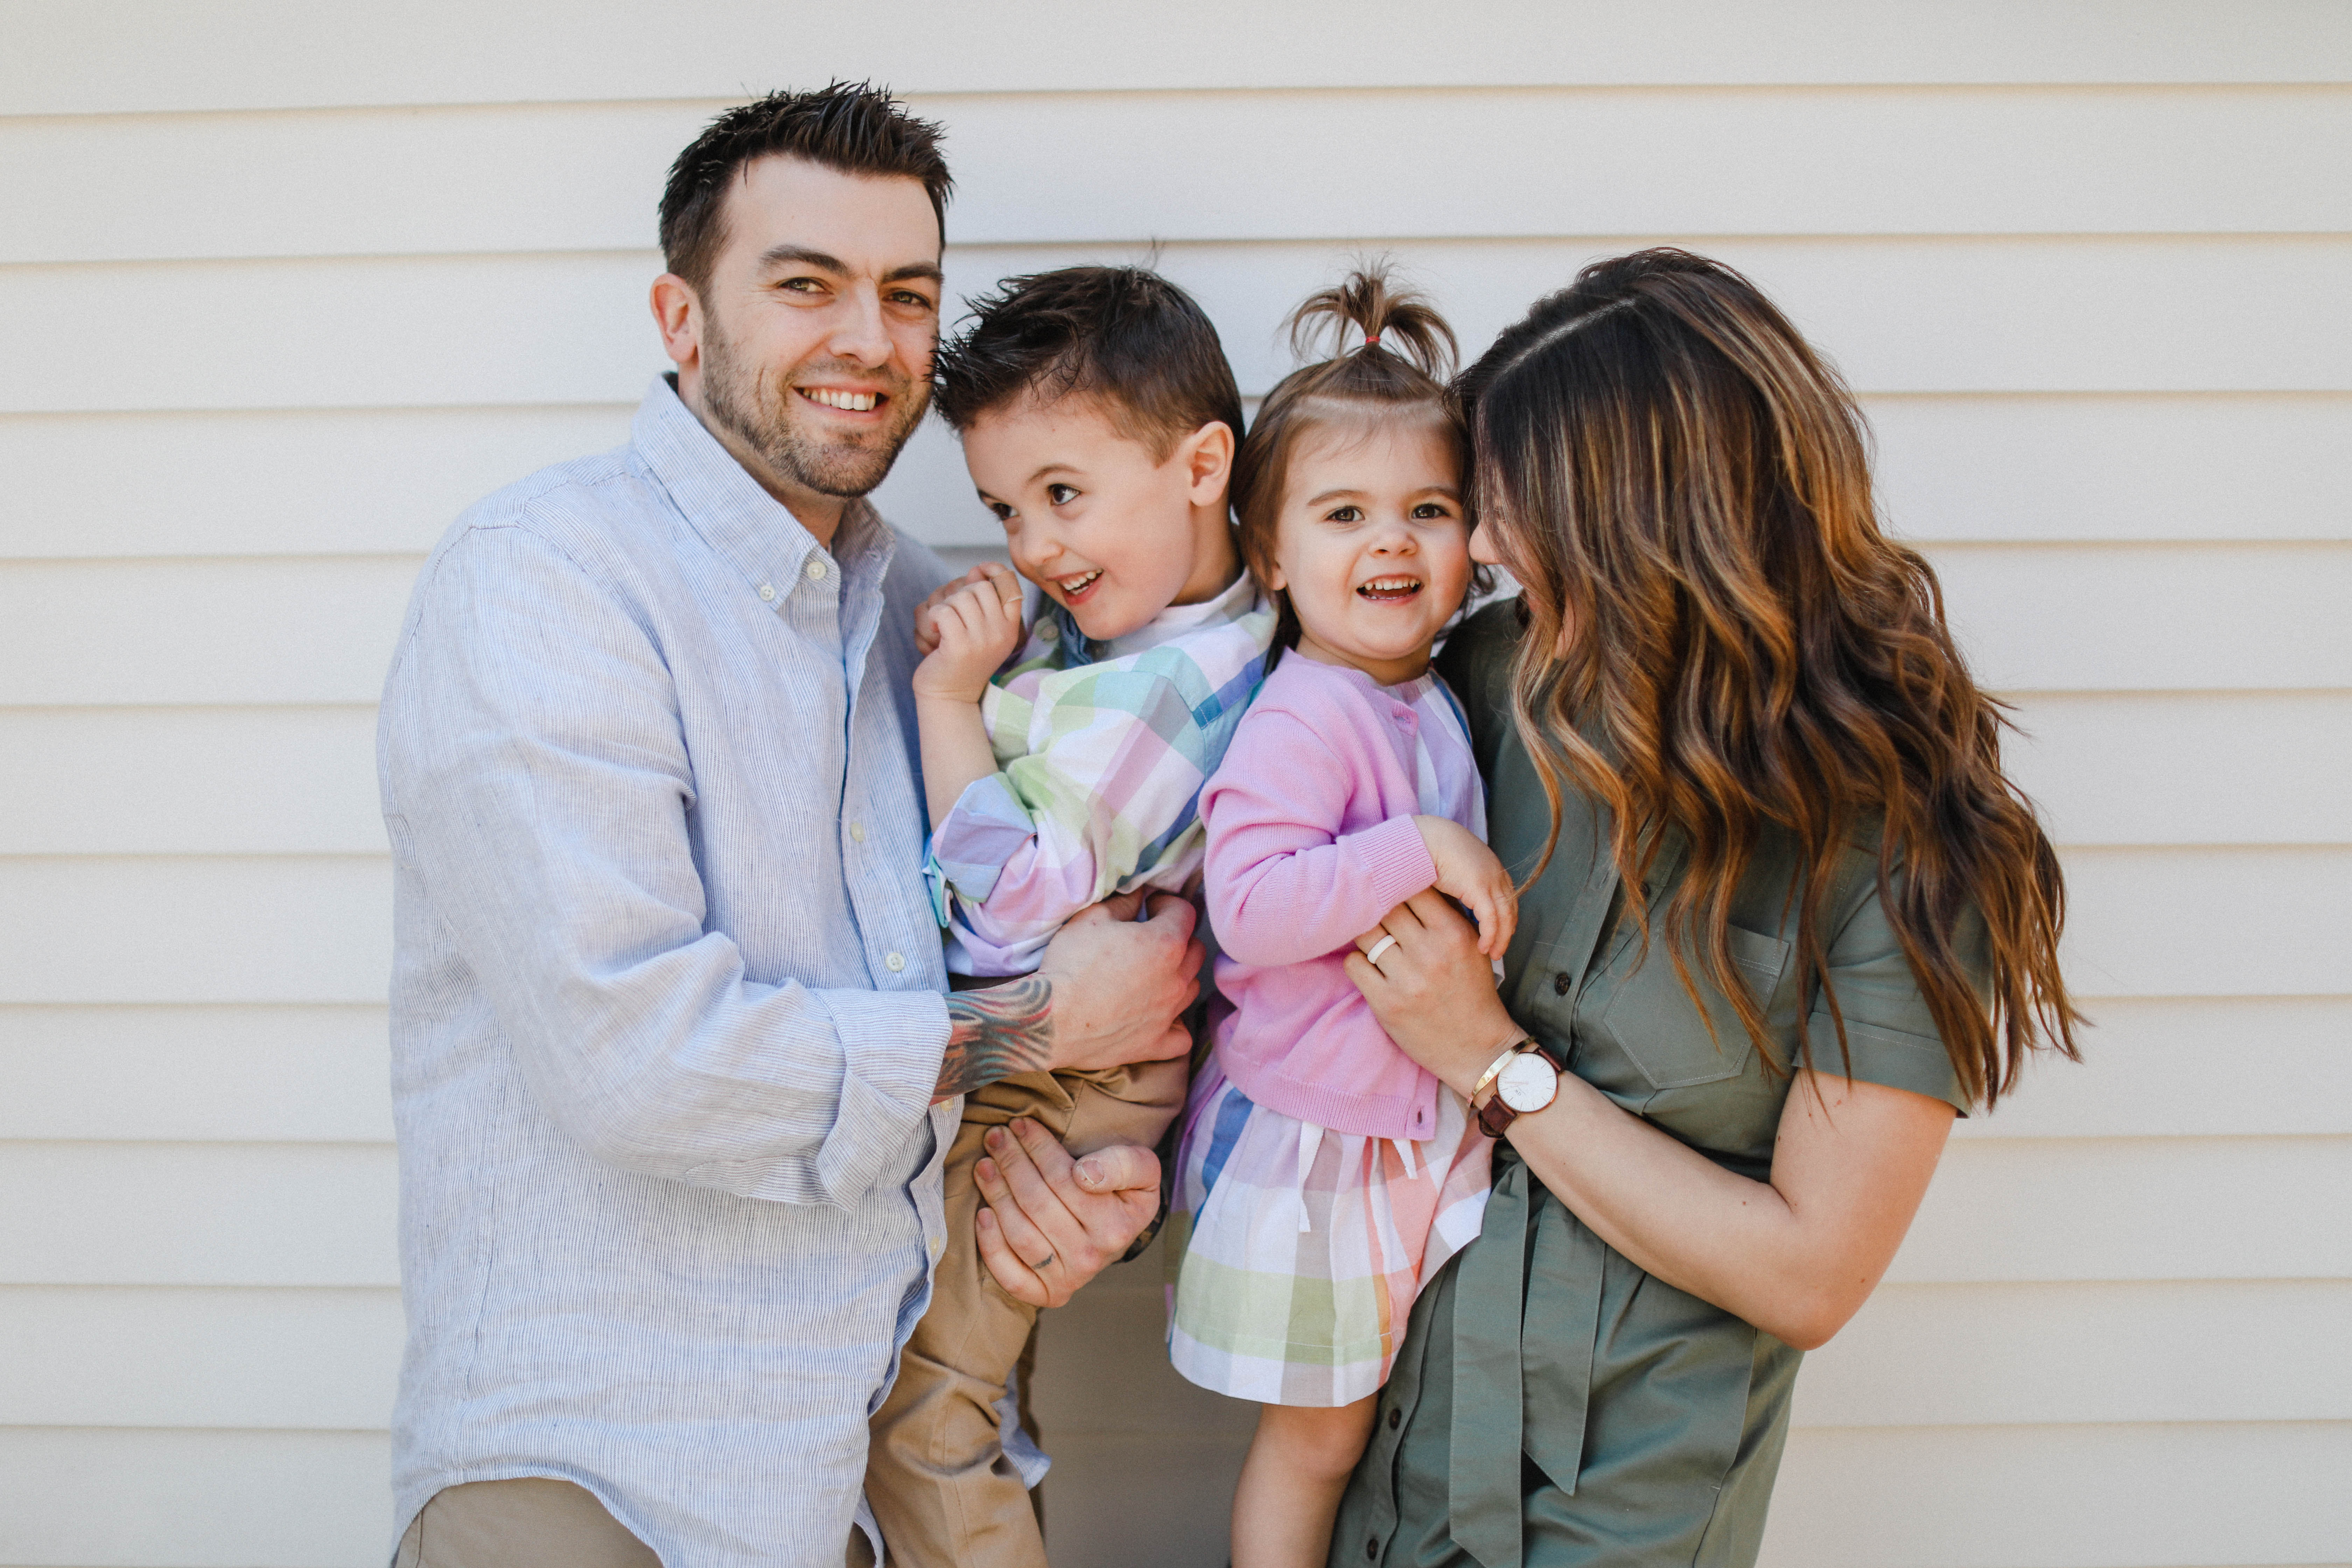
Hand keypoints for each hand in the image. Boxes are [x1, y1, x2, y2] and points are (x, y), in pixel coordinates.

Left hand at [912, 563, 1008, 655]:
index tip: (977, 571)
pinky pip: (943, 611)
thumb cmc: (962, 658)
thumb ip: (982, 600)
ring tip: (943, 624)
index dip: (994, 570)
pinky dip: (933, 616)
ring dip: (945, 605)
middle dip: (960, 594)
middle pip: (981, 588)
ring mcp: (982, 641)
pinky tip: (935, 630)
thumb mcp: (980, 629)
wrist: (949, 695)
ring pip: (961, 597)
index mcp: (1010, 628)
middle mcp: (1001, 634)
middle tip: (952, 614)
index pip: (1011, 585)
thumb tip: (976, 571)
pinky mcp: (960, 646)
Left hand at [974, 1118, 1162, 1307]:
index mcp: (1116, 1226)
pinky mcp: (1047, 1294)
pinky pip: (1011, 1276)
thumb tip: (1085, 1174)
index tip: (1020, 1124)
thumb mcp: (1143, 1169)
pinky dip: (992, 1246)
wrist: (1121, 1230)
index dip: (1038, 1147)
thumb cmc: (1124, 1191)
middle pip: (1036, 1202)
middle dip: (1011, 1163)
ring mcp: (1068, 1279)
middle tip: (995, 1137)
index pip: (1064, 1178)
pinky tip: (983, 1214)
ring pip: (1020, 1233)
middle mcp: (1091, 1257)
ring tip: (984, 1165)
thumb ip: (1122, 1164)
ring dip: (996, 1195)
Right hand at [1037, 890, 1201, 1073]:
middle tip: (1152, 938)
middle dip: (1178, 938)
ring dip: (1178, 976)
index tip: (1150, 907)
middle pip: (1195, 950)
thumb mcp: (1091, 919)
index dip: (1167, 904)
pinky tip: (1159, 1016)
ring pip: (1191, 987)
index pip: (1185, 912)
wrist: (1050, 1019)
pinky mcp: (1155, 1044)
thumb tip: (1140, 892)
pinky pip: (1182, 1035)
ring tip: (1153, 974)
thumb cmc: (1070, 965)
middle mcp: (1175, 979)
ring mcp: (1168, 1014)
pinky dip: (1175, 1024)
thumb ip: (1123, 902)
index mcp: (1164, 943)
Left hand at [1347, 889, 1521, 1094]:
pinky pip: (1354, 965)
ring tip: (1375, 944)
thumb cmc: (1473, 993)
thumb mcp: (1472, 948)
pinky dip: (1357, 963)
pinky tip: (1369, 969)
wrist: (1478, 1049)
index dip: (1401, 887)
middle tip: (1378, 916)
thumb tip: (1413, 882)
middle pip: (1386, 908)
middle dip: (1381, 910)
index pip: (1415, 890)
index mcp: (1455, 934)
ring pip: (1365, 934)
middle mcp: (1431, 953)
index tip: (1395, 891)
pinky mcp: (1386, 1004)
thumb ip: (1447, 917)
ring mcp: (1407, 979)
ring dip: (1366, 937)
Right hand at [1412, 815, 1518, 955]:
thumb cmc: (1429, 852)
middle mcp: (1495, 873)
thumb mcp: (1451, 870)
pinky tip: (1483, 947)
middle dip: (1507, 932)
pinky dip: (1489, 936)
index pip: (1507, 898)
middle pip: (1510, 909)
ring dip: (1501, 939)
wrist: (1423, 838)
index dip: (1505, 918)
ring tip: (1492, 954)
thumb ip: (1459, 886)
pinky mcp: (1479, 888)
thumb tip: (1454, 906)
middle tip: (1499, 950)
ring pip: (1505, 917)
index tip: (1499, 935)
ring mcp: (1490, 880)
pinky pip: (1491, 919)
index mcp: (1491, 867)